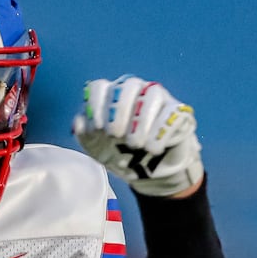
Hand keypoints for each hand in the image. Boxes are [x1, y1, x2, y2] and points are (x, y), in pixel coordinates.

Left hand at [72, 76, 203, 197]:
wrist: (148, 172)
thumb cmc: (121, 153)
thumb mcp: (98, 148)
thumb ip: (85, 134)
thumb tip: (78, 124)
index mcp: (111, 95)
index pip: (100, 87)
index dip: (96, 105)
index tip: (95, 128)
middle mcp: (135, 90)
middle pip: (128, 85)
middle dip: (119, 110)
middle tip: (115, 135)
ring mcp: (158, 98)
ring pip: (152, 94)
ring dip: (141, 120)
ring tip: (135, 144)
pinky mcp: (178, 112)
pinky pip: (172, 112)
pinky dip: (160, 130)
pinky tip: (152, 148)